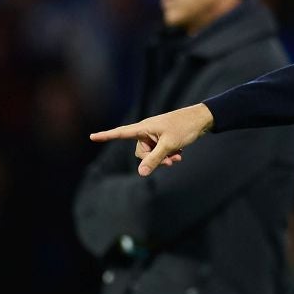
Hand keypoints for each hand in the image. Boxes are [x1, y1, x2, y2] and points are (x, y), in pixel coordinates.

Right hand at [89, 103, 214, 174]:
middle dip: (154, 160)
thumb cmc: (184, 128)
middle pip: (140, 153)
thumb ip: (154, 160)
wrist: (202, 120)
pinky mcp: (162, 139)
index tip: (91, 136)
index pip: (120, 133)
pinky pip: (159, 152)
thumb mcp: (169, 146)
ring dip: (163, 159)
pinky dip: (168, 155)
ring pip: (151, 155)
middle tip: (171, 162)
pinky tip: (179, 153)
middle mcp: (146, 131)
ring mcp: (155, 135)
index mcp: (143, 128)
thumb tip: (140, 173)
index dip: (105, 136)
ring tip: (178, 158)